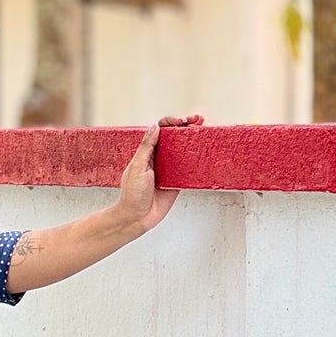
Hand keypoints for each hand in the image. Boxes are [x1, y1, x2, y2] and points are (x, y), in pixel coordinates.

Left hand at [116, 114, 201, 234]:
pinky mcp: (177, 181)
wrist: (137, 217)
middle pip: (174, 137)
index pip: (159, 131)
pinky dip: (195, 158)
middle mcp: (159, 158)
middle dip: (185, 126)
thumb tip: (155, 128)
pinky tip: (203, 151)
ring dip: (192, 139)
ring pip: (183, 150)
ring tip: (202, 128)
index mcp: (147, 152)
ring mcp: (169, 169)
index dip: (169, 122)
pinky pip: (188, 167)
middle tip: (196, 120)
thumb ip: (146, 147)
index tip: (179, 121)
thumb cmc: (132, 194)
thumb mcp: (137, 167)